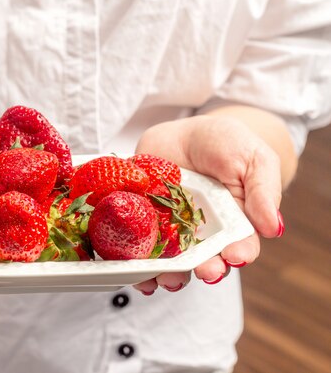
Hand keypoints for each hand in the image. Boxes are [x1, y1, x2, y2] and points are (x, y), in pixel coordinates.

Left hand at [132, 115, 283, 293]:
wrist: (184, 132)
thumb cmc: (226, 145)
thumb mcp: (253, 159)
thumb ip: (263, 191)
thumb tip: (274, 228)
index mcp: (235, 225)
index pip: (240, 246)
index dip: (239, 253)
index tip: (236, 256)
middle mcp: (202, 236)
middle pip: (204, 261)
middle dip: (205, 269)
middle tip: (206, 271)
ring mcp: (171, 231)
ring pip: (170, 262)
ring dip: (169, 275)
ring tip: (167, 278)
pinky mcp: (143, 222)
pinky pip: (139, 247)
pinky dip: (137, 263)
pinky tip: (137, 271)